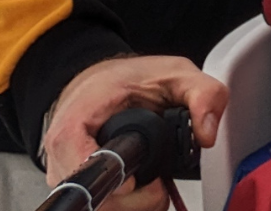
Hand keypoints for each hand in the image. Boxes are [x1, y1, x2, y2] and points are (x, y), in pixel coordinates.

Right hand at [44, 55, 227, 210]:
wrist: (102, 81)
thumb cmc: (129, 78)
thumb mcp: (175, 73)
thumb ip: (202, 94)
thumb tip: (207, 133)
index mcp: (76, 124)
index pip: (83, 172)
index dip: (115, 184)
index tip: (138, 181)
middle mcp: (62, 157)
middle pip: (94, 202)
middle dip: (135, 201)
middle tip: (159, 185)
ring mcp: (66, 176)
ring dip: (133, 207)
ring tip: (153, 186)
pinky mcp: (80, 186)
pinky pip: (101, 209)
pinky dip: (126, 206)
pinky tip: (142, 191)